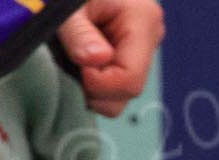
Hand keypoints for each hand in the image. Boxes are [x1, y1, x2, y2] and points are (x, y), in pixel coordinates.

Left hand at [58, 0, 163, 117]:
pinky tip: (81, 59)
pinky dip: (95, 81)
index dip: (99, 83)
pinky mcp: (132, 53)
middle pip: (127, 90)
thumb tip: (98, 61)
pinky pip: (116, 83)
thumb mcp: (67, 8)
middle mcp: (151, 36)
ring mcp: (143, 47)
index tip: (75, 65)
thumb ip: (79, 34)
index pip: (129, 79)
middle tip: (70, 62)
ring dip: (93, 87)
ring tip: (74, 57)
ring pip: (122, 93)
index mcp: (143, 20)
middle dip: (96, 88)